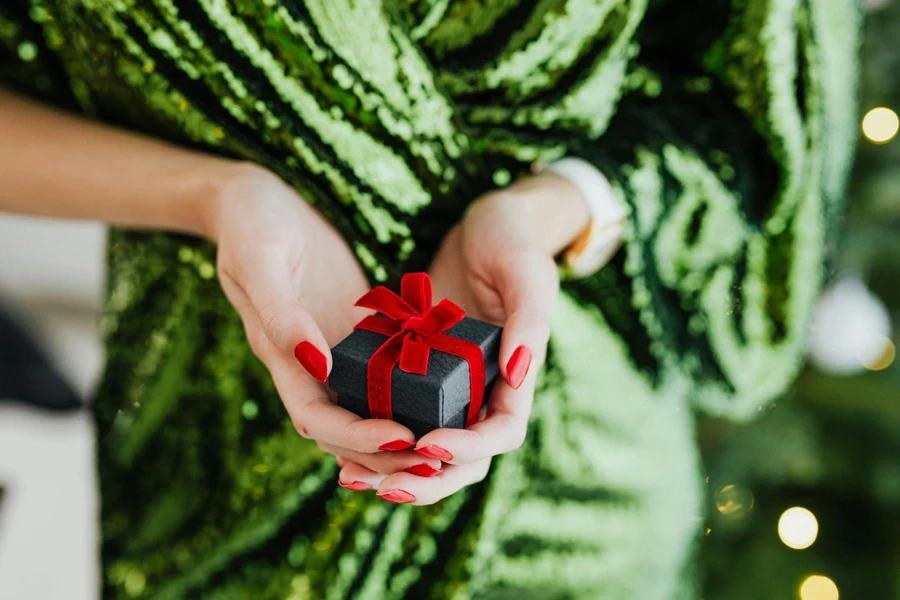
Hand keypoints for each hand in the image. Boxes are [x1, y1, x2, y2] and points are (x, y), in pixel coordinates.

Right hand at [208, 166, 426, 460]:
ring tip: (452, 437)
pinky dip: (413, 388)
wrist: (255, 195)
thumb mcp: (258, 260)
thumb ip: (281, 315)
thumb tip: (319, 365)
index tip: (402, 437)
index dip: (357, 437)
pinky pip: (387, 369)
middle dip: (390, 449)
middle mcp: (309, 363)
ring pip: (370, 407)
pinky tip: (452, 390)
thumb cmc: (250, 221)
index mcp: (280, 355)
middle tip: (441, 456)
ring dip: (407, 428)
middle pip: (348, 428)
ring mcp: (334, 347)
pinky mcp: (357, 327)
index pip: (318, 419)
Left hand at [334, 172, 591, 503]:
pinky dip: (375, 435)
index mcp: (517, 374)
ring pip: (426, 446)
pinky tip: (339, 444)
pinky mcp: (419, 370)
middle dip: (425, 479)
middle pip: (462, 458)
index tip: (426, 444)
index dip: (468, 448)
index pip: (501, 432)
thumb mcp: (527, 272)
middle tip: (382, 487)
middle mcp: (484, 389)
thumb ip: (529, 321)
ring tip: (350, 478)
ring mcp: (451, 383)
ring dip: (393, 469)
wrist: (488, 222)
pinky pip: (399, 414)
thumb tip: (518, 372)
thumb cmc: (514, 240)